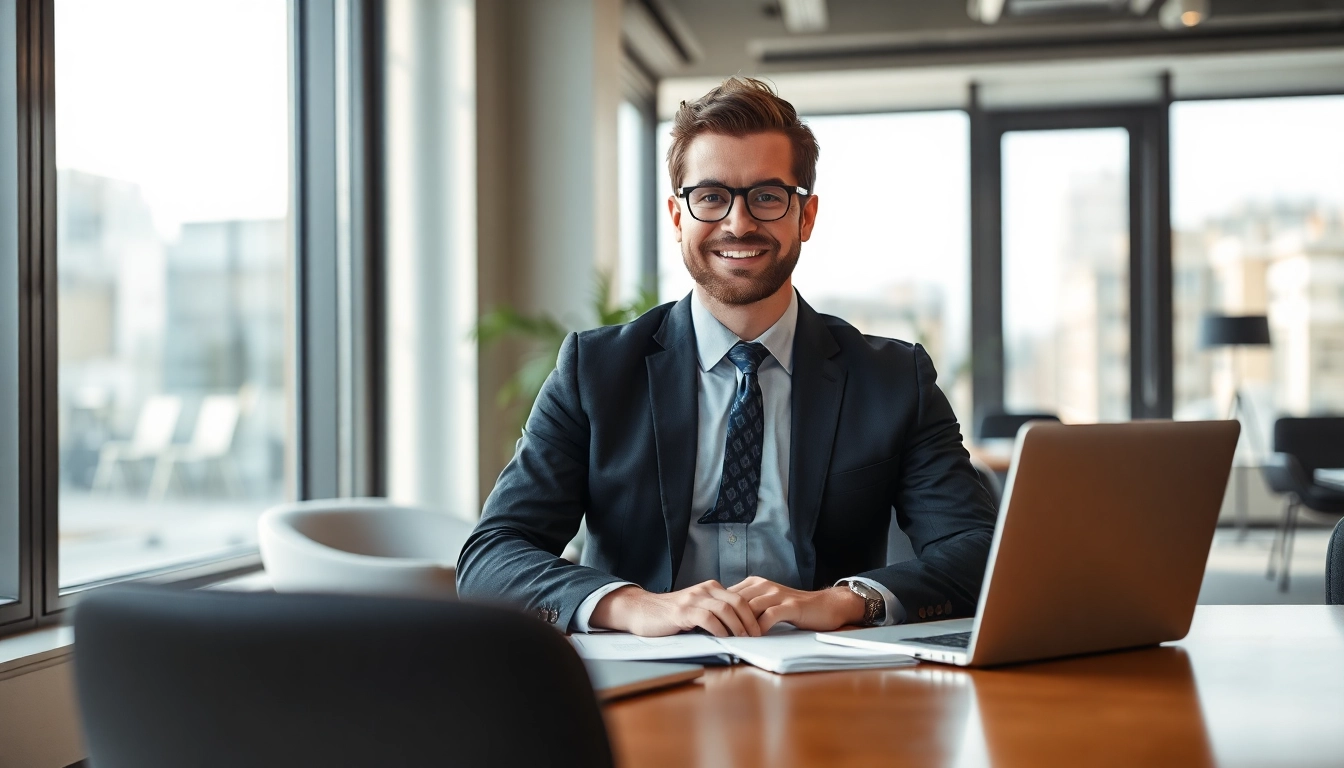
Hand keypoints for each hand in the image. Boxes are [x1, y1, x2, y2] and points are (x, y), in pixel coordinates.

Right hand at [589, 581, 762, 636]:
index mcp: (710, 588)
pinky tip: (723, 638)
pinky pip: (707, 618)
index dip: (753, 614)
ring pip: (725, 609)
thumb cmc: (670, 614)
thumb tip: (738, 628)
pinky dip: (719, 629)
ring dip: (738, 626)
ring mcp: (693, 599)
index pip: (740, 597)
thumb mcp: (696, 608)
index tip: (760, 629)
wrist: (642, 611)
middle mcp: (704, 590)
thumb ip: (714, 612)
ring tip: (744, 639)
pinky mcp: (682, 611)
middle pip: (737, 601)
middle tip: (756, 636)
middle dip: (750, 620)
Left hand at [727, 577, 866, 632]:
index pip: (728, 595)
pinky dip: (758, 629)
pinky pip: (769, 616)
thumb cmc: (794, 608)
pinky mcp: (790, 606)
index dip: (719, 610)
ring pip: (750, 608)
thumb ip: (749, 606)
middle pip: (736, 601)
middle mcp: (764, 585)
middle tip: (715, 636)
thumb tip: (725, 619)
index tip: (710, 625)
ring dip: (739, 625)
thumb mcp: (767, 602)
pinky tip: (754, 639)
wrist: (826, 605)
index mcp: (755, 583)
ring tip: (731, 640)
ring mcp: (777, 594)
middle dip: (725, 619)